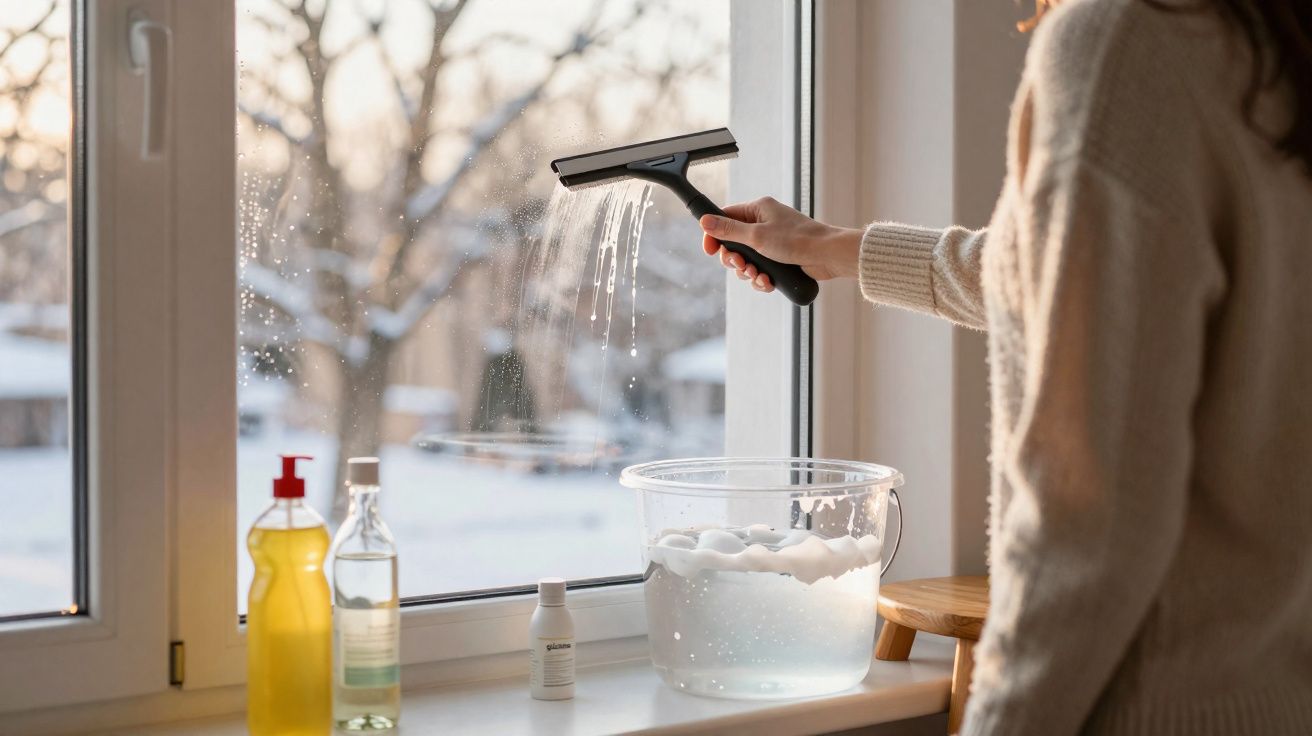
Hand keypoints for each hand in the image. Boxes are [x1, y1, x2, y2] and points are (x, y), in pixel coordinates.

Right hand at [699, 196, 861, 292]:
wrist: (828, 256)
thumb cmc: (797, 240)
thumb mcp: (757, 236)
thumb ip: (729, 230)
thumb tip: (705, 221)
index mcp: (758, 210)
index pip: (726, 218)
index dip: (714, 235)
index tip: (710, 251)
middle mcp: (764, 224)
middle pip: (734, 243)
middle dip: (735, 259)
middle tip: (741, 266)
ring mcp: (772, 242)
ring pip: (747, 260)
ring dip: (748, 272)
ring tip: (759, 275)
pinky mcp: (779, 259)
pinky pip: (760, 270)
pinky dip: (761, 278)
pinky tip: (768, 282)